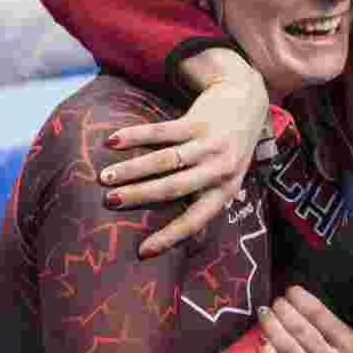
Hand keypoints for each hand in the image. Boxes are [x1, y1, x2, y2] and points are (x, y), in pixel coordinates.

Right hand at [99, 49, 268, 257]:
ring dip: (132, 169)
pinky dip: (135, 136)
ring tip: (105, 177)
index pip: (195, 219)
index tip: (142, 251)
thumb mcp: (226, 176)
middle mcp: (220, 169)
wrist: (247, 101)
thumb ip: (204, 197)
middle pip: (174, 188)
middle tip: (109, 202)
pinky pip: (162, 131)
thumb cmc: (228, 148)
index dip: (169, 237)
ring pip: (166, 160)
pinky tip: (113, 141)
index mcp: (225, 191)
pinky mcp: (200, 120)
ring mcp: (211, 144)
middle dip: (139, 196)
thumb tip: (179, 238)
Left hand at [258, 286, 352, 352]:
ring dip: (272, 327)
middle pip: (301, 330)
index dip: (302, 300)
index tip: (292, 290)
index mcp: (346, 343)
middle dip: (285, 311)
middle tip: (276, 301)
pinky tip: (261, 339)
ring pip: (288, 349)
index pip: (321, 316)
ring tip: (264, 313)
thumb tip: (340, 284)